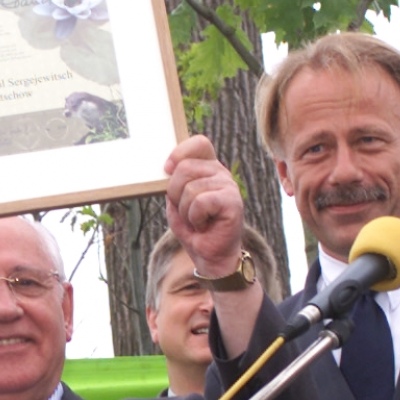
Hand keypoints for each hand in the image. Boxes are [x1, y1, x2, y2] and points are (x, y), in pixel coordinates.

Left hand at [164, 135, 245, 275]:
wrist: (210, 255)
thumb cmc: (193, 228)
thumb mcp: (177, 201)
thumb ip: (174, 181)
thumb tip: (168, 166)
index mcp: (208, 168)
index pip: (199, 143)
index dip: (180, 152)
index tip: (167, 168)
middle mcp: (220, 173)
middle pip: (184, 168)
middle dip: (175, 194)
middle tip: (186, 211)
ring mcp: (229, 186)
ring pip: (190, 189)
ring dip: (185, 212)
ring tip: (197, 221)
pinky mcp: (232, 202)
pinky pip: (200, 202)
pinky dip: (194, 218)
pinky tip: (204, 225)